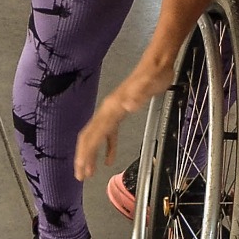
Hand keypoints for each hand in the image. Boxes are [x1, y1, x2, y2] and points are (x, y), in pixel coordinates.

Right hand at [74, 59, 174, 180]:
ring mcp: (113, 110)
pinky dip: (107, 147)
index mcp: (112, 107)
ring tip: (89, 173)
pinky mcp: (121, 111)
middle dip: (83, 156)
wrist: (158, 63)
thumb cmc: (154, 74)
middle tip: (80, 176)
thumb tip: (128, 106)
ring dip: (91, 154)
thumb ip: (139, 94)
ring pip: (96, 136)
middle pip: (89, 136)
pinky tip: (110, 160)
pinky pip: (109, 133)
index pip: (94, 133)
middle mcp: (108, 109)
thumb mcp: (149, 84)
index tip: (81, 169)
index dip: (86, 152)